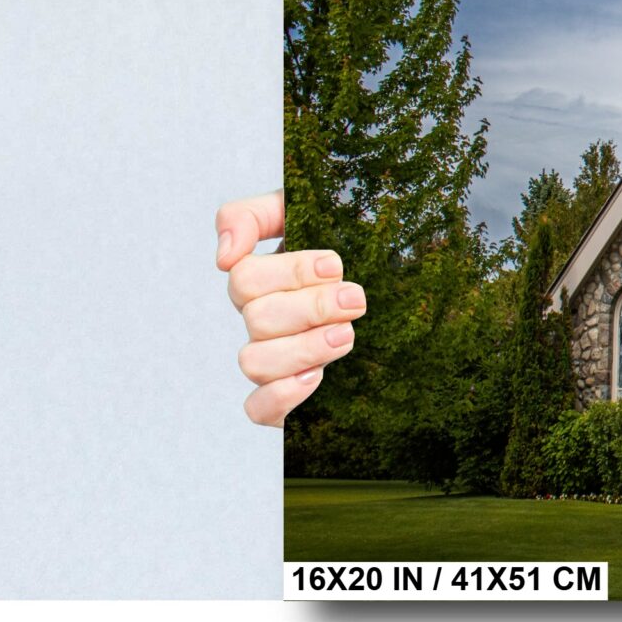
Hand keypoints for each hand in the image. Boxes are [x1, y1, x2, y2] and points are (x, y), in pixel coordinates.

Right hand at [217, 191, 364, 426]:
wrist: (397, 284)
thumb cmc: (346, 242)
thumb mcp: (302, 212)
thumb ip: (252, 216)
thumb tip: (223, 256)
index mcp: (263, 279)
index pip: (245, 278)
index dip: (289, 272)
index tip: (336, 264)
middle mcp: (263, 320)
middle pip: (257, 319)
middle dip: (311, 307)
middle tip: (355, 299)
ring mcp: (273, 358)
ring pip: (254, 362)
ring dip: (303, 348)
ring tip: (346, 335)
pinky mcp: (287, 395)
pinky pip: (258, 409)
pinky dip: (281, 396)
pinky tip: (316, 377)